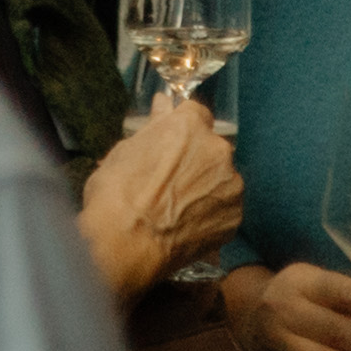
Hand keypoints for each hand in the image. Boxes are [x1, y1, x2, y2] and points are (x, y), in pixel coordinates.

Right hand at [71, 93, 245, 297]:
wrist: (127, 246)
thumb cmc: (115, 195)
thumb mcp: (123, 152)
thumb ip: (153, 127)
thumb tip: (164, 104)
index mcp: (188, 127)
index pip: (194, 112)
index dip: (180, 128)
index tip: (169, 141)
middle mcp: (218, 151)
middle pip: (210, 147)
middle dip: (194, 158)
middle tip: (166, 178)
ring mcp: (231, 186)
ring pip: (220, 178)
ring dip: (204, 186)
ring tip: (175, 206)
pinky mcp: (235, 218)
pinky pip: (223, 207)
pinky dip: (209, 212)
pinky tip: (185, 223)